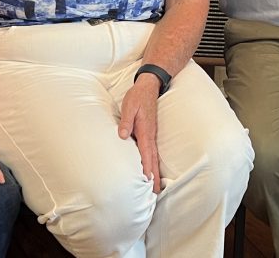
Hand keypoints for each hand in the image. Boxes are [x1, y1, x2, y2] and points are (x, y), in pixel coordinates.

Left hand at [118, 76, 161, 192]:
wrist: (148, 87)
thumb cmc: (137, 97)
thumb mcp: (129, 106)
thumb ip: (126, 121)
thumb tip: (123, 135)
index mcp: (145, 130)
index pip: (146, 153)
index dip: (146, 167)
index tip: (147, 181)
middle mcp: (150, 135)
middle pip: (153, 159)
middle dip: (154, 176)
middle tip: (155, 192)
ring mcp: (151, 135)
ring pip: (154, 157)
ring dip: (155, 172)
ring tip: (156, 186)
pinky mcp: (150, 133)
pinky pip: (152, 152)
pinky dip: (153, 163)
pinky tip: (152, 170)